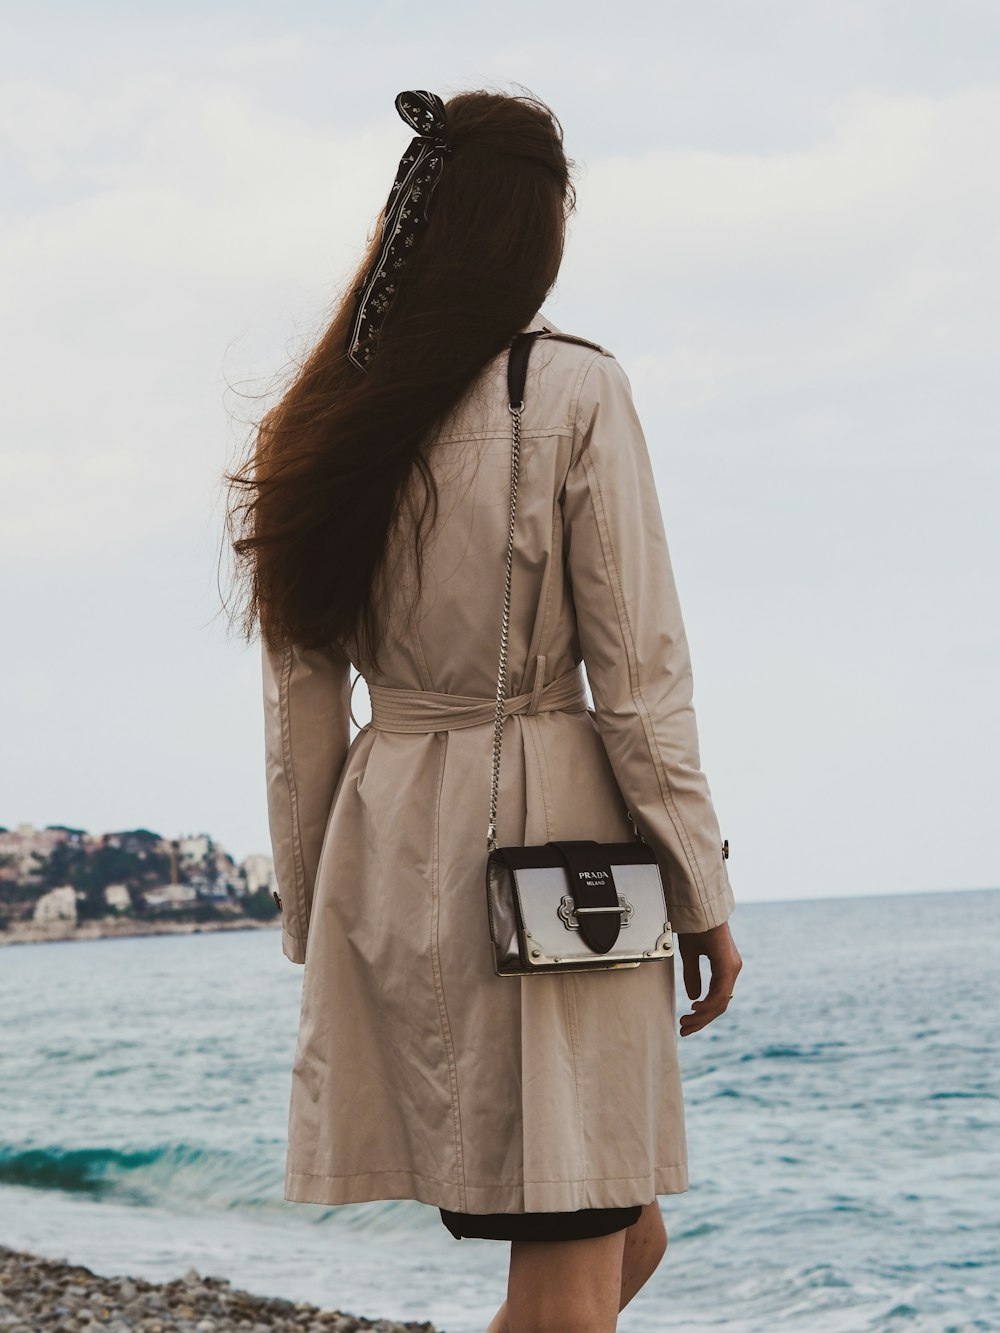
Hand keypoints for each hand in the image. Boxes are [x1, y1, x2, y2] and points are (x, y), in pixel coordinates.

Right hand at [677, 921, 741, 1036]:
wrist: (700, 909)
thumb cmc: (696, 927)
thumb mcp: (690, 955)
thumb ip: (693, 975)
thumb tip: (694, 997)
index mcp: (725, 968)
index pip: (716, 999)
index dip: (702, 1014)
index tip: (687, 1022)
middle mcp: (732, 970)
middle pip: (719, 1005)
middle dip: (701, 1021)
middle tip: (684, 1029)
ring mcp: (732, 969)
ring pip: (720, 1003)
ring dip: (702, 1016)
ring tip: (686, 1023)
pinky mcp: (729, 966)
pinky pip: (720, 993)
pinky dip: (708, 1004)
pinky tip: (695, 1009)